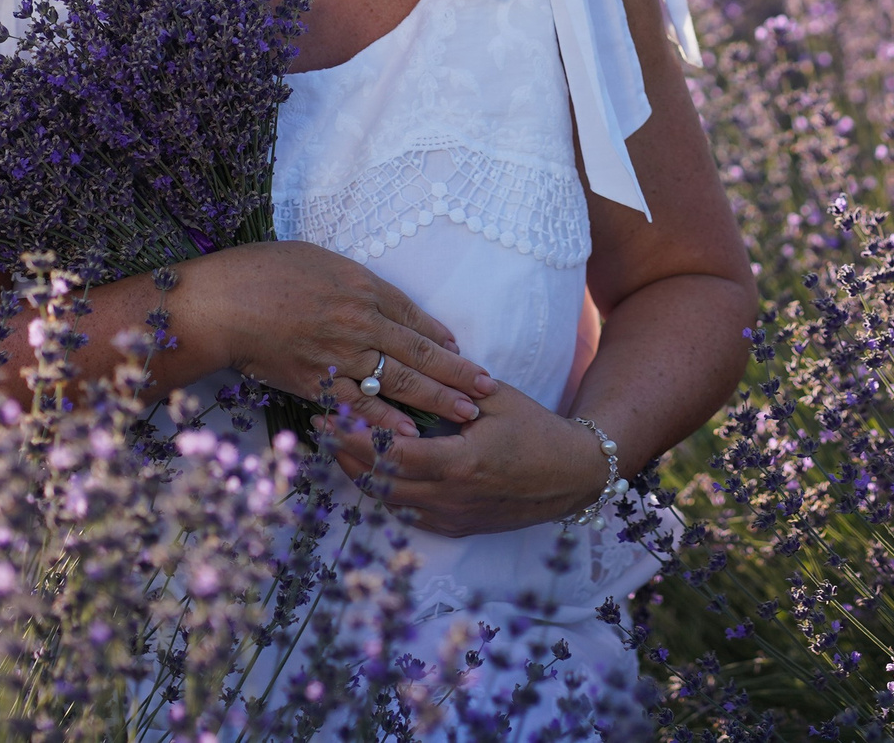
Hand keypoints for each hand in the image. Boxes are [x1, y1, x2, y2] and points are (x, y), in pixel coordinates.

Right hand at [169, 241, 492, 436]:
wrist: (222, 303)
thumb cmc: (262, 272)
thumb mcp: (318, 259)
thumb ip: (351, 281)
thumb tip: (373, 296)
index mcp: (363, 287)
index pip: (414, 316)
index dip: (440, 336)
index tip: (461, 351)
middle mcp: (361, 322)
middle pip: (420, 351)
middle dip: (457, 372)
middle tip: (487, 388)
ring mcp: (342, 355)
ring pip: (401, 381)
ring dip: (437, 399)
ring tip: (467, 413)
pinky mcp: (317, 383)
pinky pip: (360, 406)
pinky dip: (388, 421)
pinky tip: (412, 434)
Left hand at [327, 379, 612, 537]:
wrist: (572, 476)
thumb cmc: (537, 430)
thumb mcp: (498, 399)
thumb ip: (452, 389)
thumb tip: (409, 366)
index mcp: (461, 462)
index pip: (391, 454)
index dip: (353, 437)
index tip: (327, 416)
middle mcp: (452, 497)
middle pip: (380, 482)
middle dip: (344, 455)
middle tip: (321, 428)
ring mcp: (453, 517)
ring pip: (389, 501)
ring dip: (361, 474)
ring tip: (338, 447)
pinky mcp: (457, 527)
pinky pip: (408, 513)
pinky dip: (385, 492)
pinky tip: (372, 470)